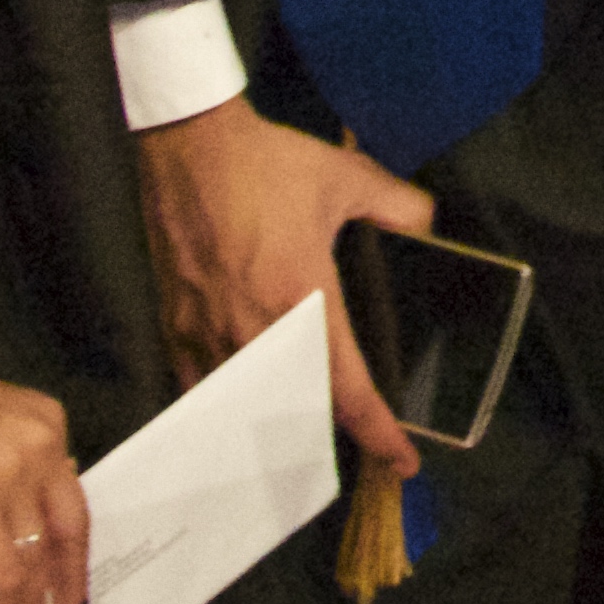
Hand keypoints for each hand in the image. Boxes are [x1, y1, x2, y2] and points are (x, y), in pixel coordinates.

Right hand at [0, 378, 92, 603]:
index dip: (70, 542)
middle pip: (68, 528)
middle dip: (70, 578)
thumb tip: (1, 519)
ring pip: (36, 557)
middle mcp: (40, 447)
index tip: (71, 569)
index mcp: (44, 422)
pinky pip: (0, 569)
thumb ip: (1, 458)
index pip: (68, 494)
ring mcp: (12, 477)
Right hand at [135, 97, 429, 472]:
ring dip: (277, 425)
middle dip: (329, 435)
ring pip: (248, 405)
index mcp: (302, 299)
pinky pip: (200, 387)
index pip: (347, 388)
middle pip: (296, 408)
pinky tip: (241, 408)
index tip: (402, 461)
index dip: (379, 432)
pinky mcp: (175, 323)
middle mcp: (253, 328)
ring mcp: (207, 331)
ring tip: (302, 435)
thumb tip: (428, 224)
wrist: (189, 142)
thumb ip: (397, 206)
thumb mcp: (346, 177)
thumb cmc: (266, 161)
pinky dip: (225, 405)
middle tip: (358, 444)